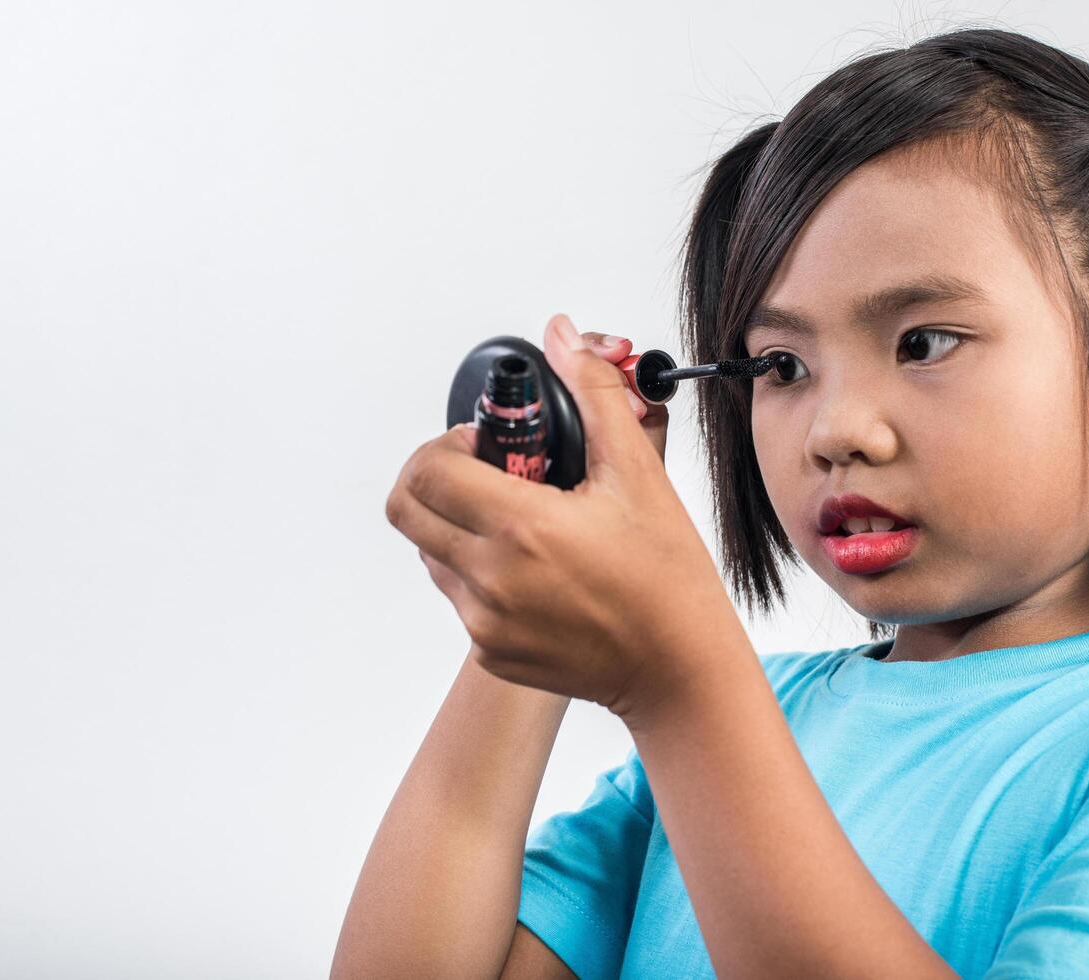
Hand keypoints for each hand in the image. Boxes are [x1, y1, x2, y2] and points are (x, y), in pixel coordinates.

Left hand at [387, 313, 739, 717]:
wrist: (680, 669)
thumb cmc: (667, 578)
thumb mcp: (637, 473)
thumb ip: (594, 395)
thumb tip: (562, 338)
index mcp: (521, 529)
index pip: (427, 471)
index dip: (444, 445)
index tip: (481, 444)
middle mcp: (491, 580)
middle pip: (408, 510)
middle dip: (433, 478)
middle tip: (480, 472)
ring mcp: (485, 624)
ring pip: (431, 555)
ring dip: (458, 525)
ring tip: (520, 522)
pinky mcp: (491, 654)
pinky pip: (460, 599)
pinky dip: (481, 573)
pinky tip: (536, 568)